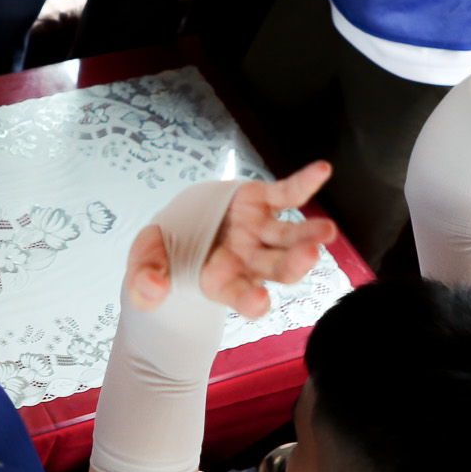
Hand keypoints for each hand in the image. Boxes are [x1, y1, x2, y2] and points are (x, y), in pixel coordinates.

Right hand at [124, 162, 336, 318]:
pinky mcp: (261, 202)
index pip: (239, 295)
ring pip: (288, 236)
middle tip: (307, 257)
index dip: (250, 300)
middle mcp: (246, 260)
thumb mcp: (144, 265)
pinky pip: (287, 193)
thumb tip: (151, 287)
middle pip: (274, 267)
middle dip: (292, 264)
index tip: (259, 300)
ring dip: (308, 234)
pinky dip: (304, 183)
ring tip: (326, 231)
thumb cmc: (162, 255)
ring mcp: (258, 232)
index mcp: (220, 281)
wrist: (177, 230)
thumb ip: (144, 279)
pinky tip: (321, 170)